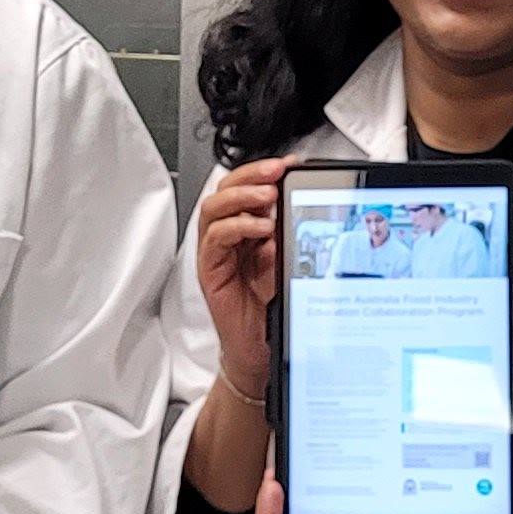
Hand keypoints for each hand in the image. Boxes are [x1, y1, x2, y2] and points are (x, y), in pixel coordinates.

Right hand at [195, 158, 296, 399]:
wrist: (258, 349)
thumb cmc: (271, 306)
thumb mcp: (289, 259)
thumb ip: (289, 230)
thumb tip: (301, 198)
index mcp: (249, 228)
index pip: (248, 187)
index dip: (265, 171)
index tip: (289, 164)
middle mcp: (229, 236)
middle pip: (226, 190)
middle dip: (251, 175)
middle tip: (275, 172)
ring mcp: (217, 252)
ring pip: (215, 208)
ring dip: (242, 196)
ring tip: (267, 196)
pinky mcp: (210, 270)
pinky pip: (215, 239)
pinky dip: (237, 226)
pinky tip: (260, 227)